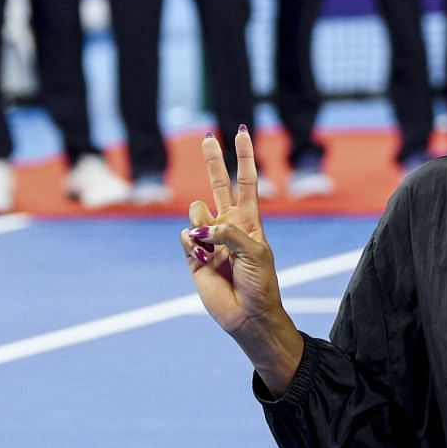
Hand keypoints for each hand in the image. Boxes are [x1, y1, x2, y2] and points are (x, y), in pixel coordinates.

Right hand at [180, 127, 301, 392]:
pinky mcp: (193, 255)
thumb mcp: (254, 253)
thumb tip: (200, 225)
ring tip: (212, 246)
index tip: (242, 132)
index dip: (244, 158)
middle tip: (207, 136)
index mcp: (249, 222)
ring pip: (196, 213)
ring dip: (201, 223)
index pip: (246, 182)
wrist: (248, 315)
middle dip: (213, 161)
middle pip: (218, 185)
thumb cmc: (261, 284)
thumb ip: (229, 232)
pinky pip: (185, 237)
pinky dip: (192, 244)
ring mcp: (210, 239)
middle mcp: (229, 226)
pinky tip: (202, 257)